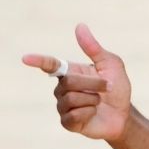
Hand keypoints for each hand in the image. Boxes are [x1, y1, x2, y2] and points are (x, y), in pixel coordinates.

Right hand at [22, 24, 131, 140]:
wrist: (124, 114)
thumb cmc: (117, 88)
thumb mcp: (111, 65)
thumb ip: (94, 48)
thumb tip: (80, 26)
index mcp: (70, 72)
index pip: (50, 64)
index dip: (38, 61)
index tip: (25, 58)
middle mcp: (62, 88)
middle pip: (69, 82)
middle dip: (93, 84)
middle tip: (106, 87)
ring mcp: (63, 105)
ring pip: (72, 99)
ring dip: (93, 99)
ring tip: (98, 102)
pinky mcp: (68, 122)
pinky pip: (74, 115)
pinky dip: (89, 112)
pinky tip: (93, 113)